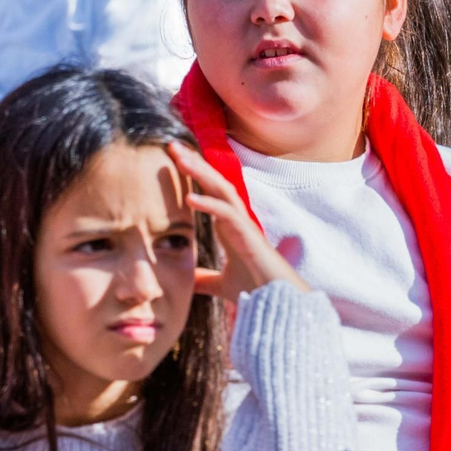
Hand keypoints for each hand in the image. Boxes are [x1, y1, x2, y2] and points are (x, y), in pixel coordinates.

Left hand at [168, 142, 308, 304]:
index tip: (172, 159)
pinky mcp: (250, 236)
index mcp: (230, 227)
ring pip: (223, 190)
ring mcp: (245, 226)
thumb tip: (186, 281)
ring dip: (201, 172)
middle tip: (172, 145)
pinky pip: (228, 214)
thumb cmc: (256, 291)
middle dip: (194, 164)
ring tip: (180, 158)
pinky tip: (190, 198)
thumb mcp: (221, 284)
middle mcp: (238, 221)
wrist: (278, 305)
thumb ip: (204, 279)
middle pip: (215, 183)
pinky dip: (209, 204)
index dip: (193, 175)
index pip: (210, 192)